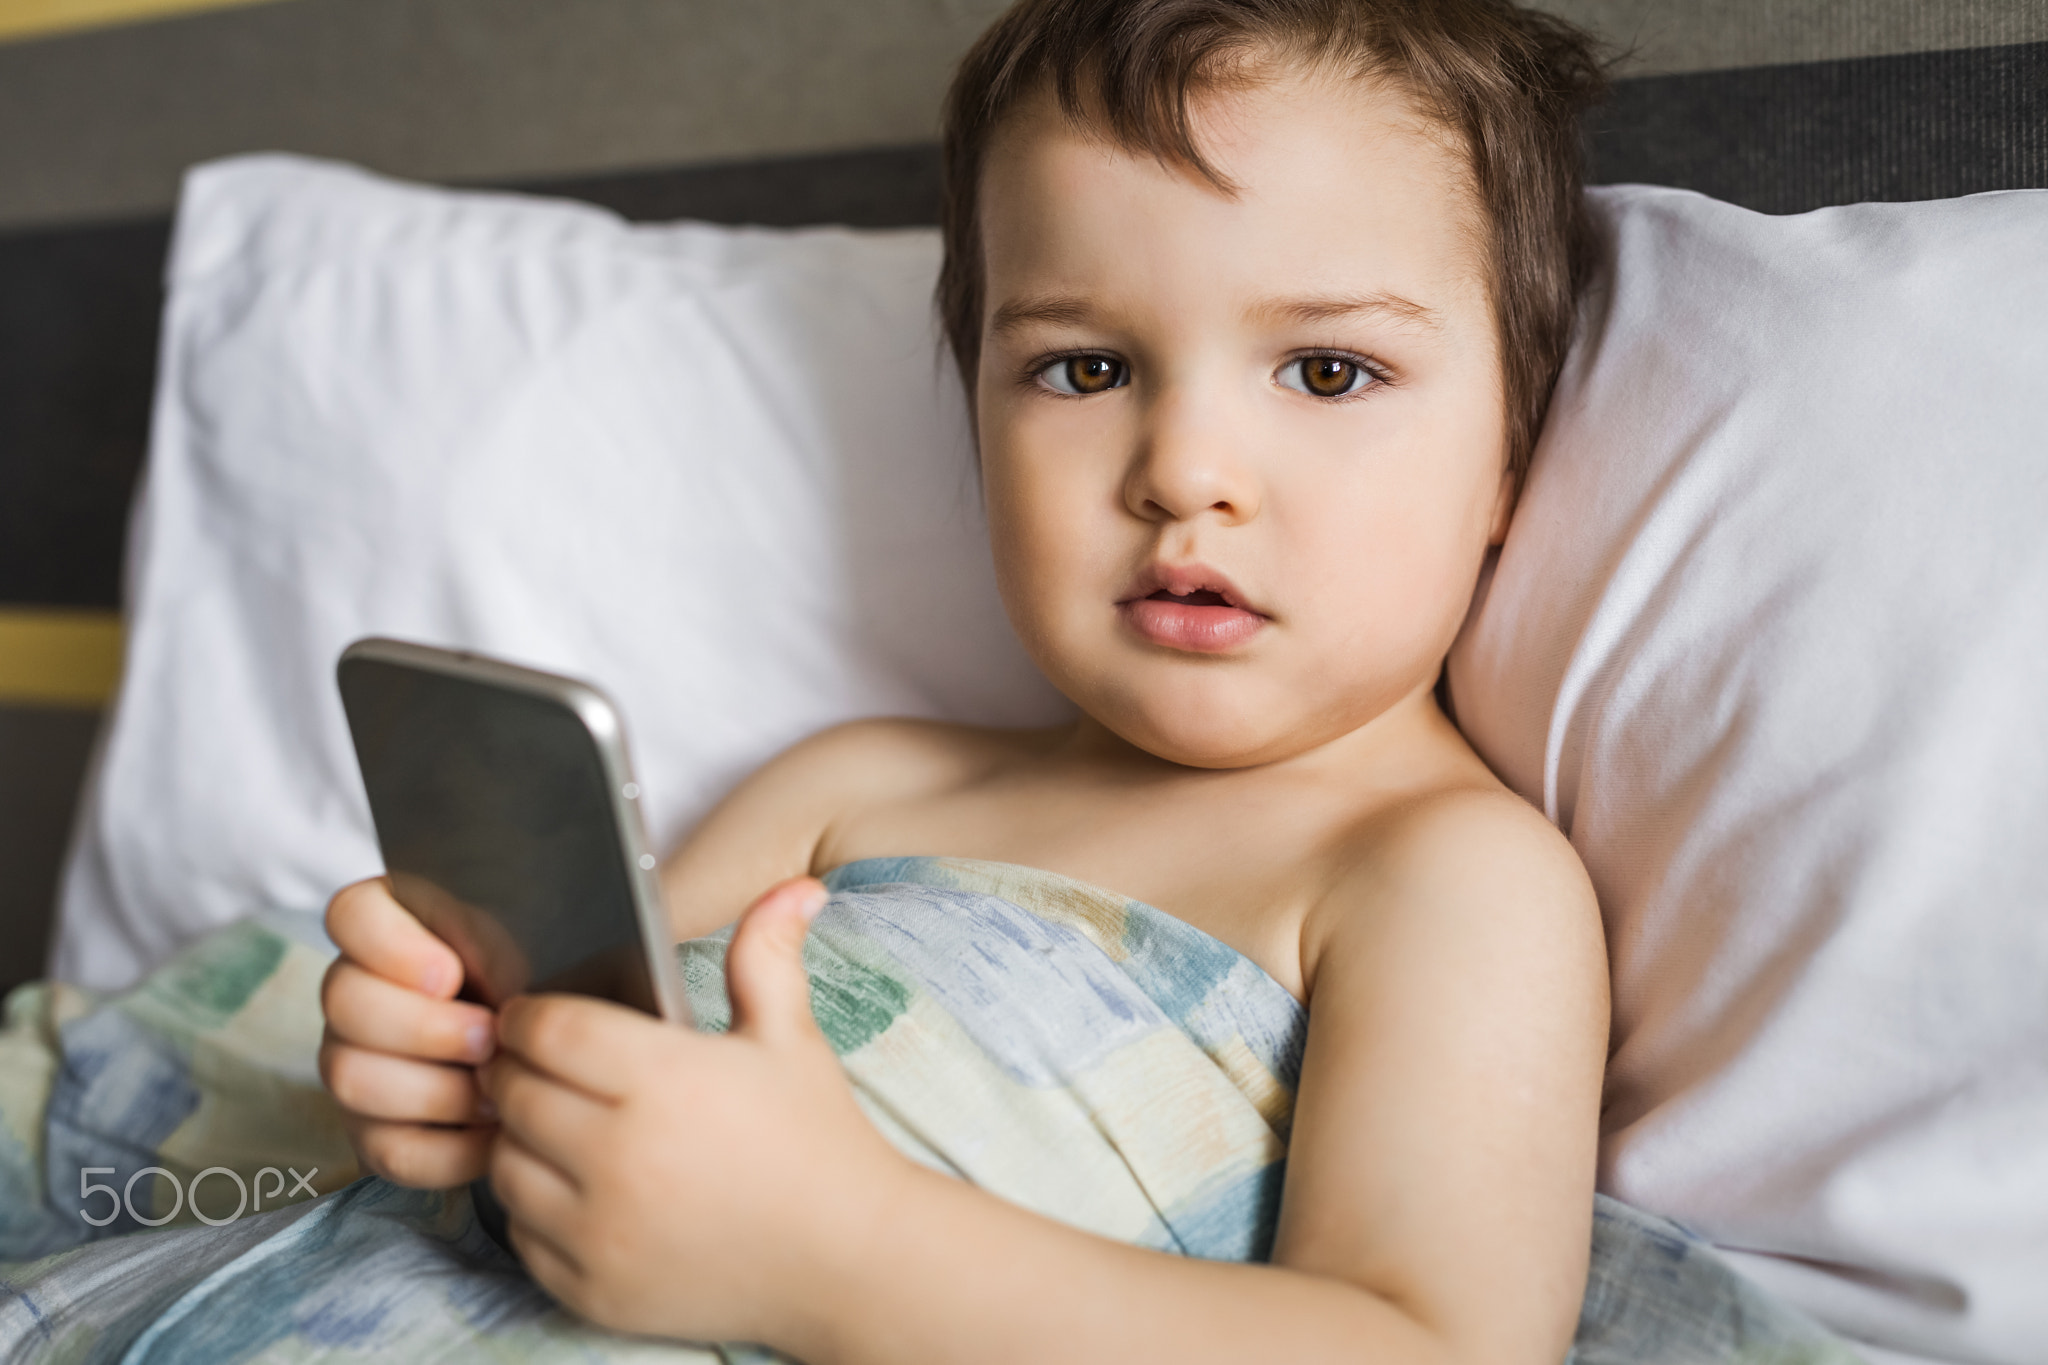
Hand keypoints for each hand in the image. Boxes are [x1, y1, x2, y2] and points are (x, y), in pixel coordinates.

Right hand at [319, 877, 498, 1187]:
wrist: (536, 1057)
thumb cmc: (516, 987)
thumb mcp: (512, 951)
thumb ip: (488, 955)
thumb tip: (489, 1001)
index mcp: (384, 930)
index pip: (347, 912)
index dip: (391, 946)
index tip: (449, 974)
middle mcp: (350, 997)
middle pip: (343, 1002)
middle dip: (426, 1027)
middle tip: (488, 1036)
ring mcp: (351, 1067)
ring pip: (353, 1079)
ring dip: (439, 1089)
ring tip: (495, 1086)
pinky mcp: (372, 1135)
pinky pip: (390, 1150)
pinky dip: (452, 1147)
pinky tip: (492, 1129)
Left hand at [479, 877, 907, 1347]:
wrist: (847, 1257)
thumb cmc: (817, 1139)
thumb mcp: (790, 1037)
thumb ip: (767, 955)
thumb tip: (794, 887)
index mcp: (663, 1080)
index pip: (547, 1028)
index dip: (532, 1016)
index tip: (544, 1019)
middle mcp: (619, 1156)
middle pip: (512, 1092)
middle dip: (519, 1072)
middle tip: (549, 1070)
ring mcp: (599, 1230)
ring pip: (504, 1165)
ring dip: (519, 1140)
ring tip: (562, 1128)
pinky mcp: (590, 1288)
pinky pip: (520, 1235)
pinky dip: (534, 1211)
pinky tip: (580, 1191)